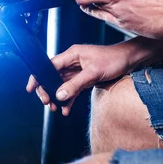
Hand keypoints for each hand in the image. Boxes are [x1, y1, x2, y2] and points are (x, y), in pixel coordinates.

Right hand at [26, 42, 143, 115]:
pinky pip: (72, 89)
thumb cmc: (114, 60)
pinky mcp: (84, 78)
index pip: (49, 65)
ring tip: (55, 108)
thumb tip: (59, 95)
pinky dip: (69, 99)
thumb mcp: (93, 73)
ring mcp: (78, 70)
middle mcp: (72, 62)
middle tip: (47, 102)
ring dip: (58, 96)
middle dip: (48, 90)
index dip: (38, 77)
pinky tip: (66, 109)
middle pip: (52, 76)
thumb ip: (75, 84)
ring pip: (61, 84)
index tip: (32, 89)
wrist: (130, 61)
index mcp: (71, 55)